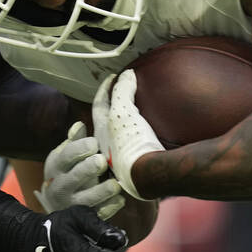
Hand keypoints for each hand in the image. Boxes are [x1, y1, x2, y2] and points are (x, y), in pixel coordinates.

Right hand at [35, 122, 124, 218]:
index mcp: (57, 167)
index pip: (66, 156)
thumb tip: (80, 125)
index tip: (95, 143)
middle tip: (101, 161)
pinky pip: (98, 215)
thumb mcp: (65, 155)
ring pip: (86, 200)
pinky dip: (109, 208)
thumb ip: (74, 141)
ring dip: (101, 192)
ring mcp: (73, 204)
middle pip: (73, 178)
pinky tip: (120, 200)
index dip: (80, 149)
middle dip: (87, 169)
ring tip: (115, 184)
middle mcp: (61, 186)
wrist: (57, 203)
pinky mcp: (85, 217)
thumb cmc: (66, 170)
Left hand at [92, 70, 162, 199]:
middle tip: (123, 93)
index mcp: (101, 131)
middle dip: (113, 107)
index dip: (105, 88)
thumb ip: (123, 91)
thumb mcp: (123, 113)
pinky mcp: (137, 167)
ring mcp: (122, 158)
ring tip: (139, 112)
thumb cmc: (131, 144)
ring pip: (121, 135)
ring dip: (127, 122)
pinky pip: (136, 146)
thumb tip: (126, 74)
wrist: (148, 178)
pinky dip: (140, 135)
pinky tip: (152, 135)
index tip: (113, 76)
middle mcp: (108, 145)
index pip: (99, 104)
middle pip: (107, 121)